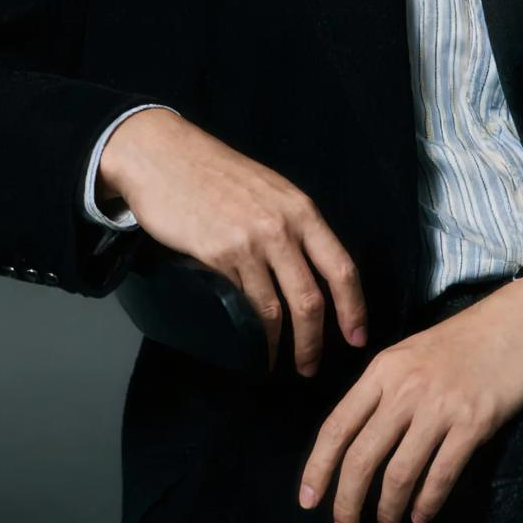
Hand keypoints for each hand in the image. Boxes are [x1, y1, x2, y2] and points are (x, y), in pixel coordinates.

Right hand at [99, 108, 367, 374]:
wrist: (164, 156)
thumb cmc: (216, 173)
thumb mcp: (269, 191)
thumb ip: (291, 226)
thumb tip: (307, 270)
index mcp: (302, 210)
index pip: (342, 266)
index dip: (354, 307)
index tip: (358, 336)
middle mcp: (283, 227)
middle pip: (312, 297)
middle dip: (316, 339)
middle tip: (312, 366)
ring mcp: (250, 242)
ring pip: (277, 308)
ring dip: (283, 344)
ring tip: (280, 364)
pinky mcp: (217, 255)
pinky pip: (242, 304)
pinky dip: (250, 332)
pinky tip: (251, 344)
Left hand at [297, 281, 522, 522]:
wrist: (518, 321)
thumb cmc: (462, 340)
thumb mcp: (409, 353)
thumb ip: (382, 391)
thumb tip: (356, 441)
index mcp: (383, 370)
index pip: (337, 426)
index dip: (317, 469)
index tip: (307, 501)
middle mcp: (405, 389)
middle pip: (362, 457)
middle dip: (347, 502)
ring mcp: (440, 406)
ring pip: (399, 473)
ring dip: (387, 509)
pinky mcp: (473, 422)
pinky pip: (441, 474)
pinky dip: (427, 502)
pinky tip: (421, 516)